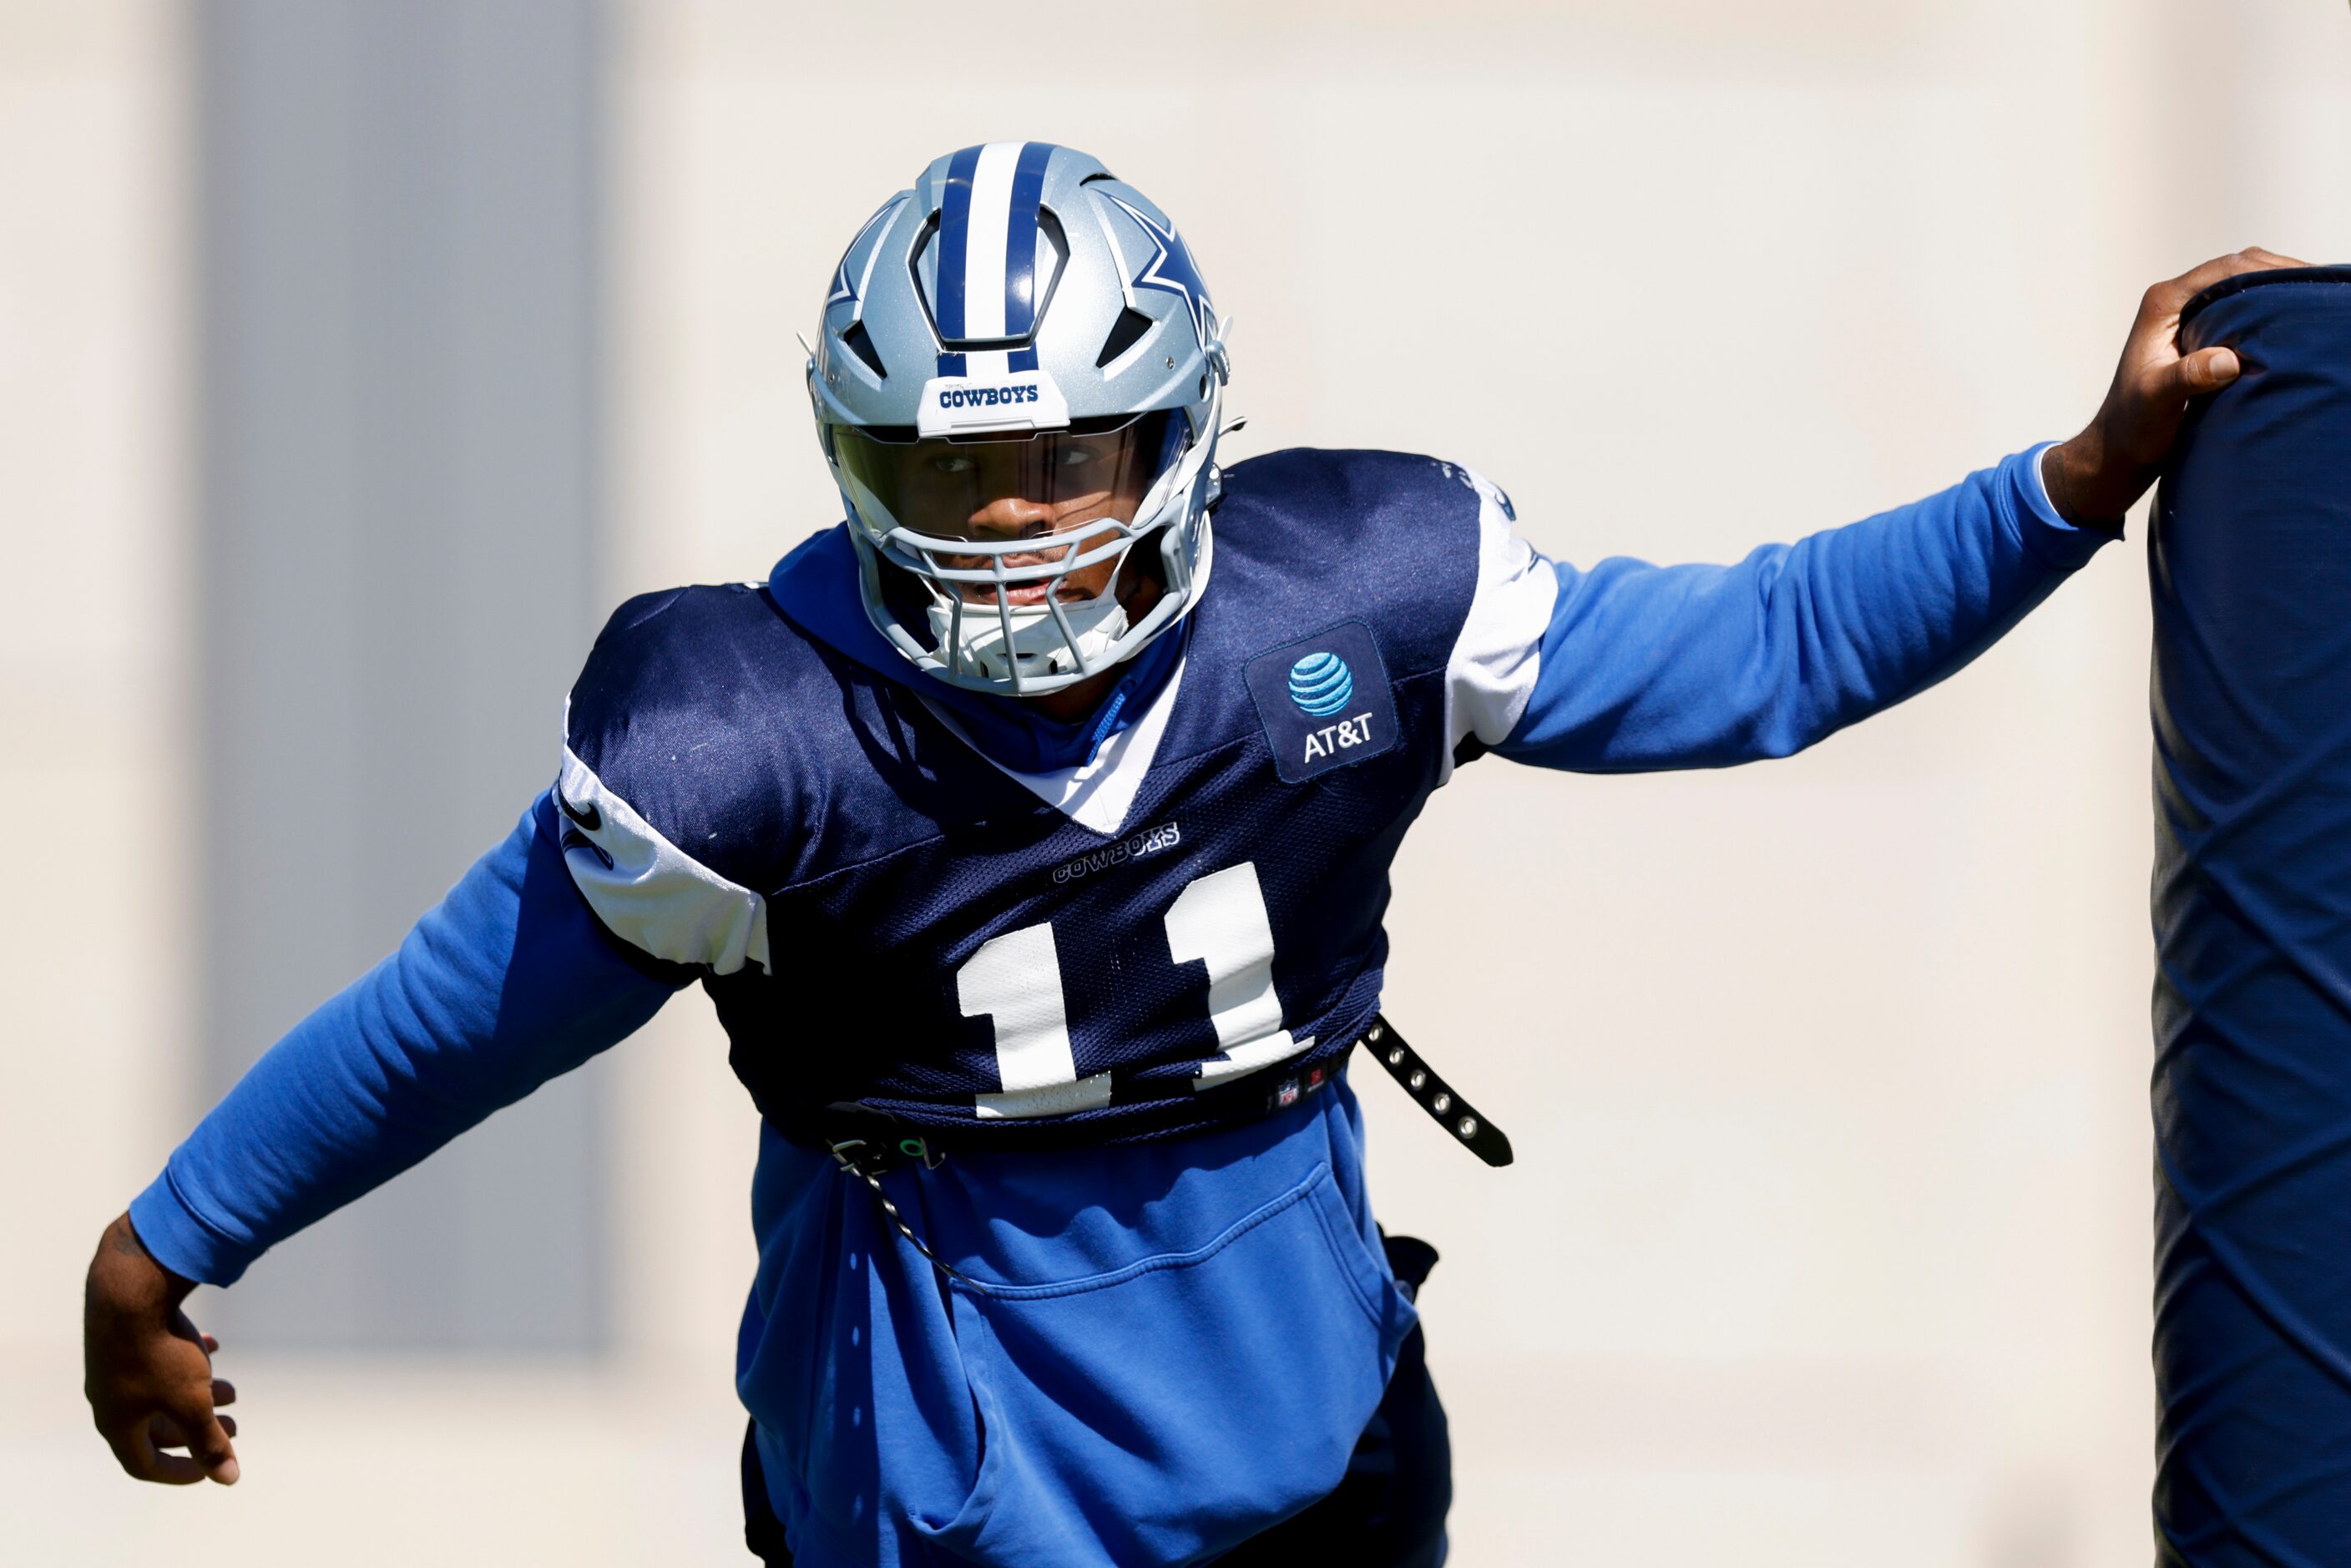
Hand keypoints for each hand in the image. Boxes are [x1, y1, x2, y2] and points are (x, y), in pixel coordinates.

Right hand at [84, 1213, 238, 1484]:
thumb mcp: (191, 1403)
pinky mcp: (126, 1334)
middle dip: (196, 1430)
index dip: (177, 1473)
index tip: (209, 1470)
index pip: (142, 1464)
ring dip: (198, 1395)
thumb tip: (228, 1478)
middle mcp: (109, 1396)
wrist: (131, 1290)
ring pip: (159, 1390)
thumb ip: (209, 1440)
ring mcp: (115, 1364)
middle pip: (154, 1427)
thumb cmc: (160, 1353)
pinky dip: (186, 1358)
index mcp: (116, 1422)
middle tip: (234, 1427)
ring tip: (232, 1391)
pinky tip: (213, 1347)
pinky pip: (157, 1355)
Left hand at [2042, 247, 2311, 526]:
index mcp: (2163, 304)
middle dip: (2284, 273)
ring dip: (2280, 289)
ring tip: (2318, 298)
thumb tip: (2227, 360)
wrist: (2121, 448)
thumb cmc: (2132, 426)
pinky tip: (2296, 319)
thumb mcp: (2156, 401)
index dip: (2271, 270)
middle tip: (2324, 286)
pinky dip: (2271, 308)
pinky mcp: (2202, 333)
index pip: (2226, 270)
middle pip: (2240, 269)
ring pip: (2245, 286)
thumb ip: (2187, 377)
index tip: (2308, 281)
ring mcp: (2190, 315)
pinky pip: (2244, 308)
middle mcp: (2176, 302)